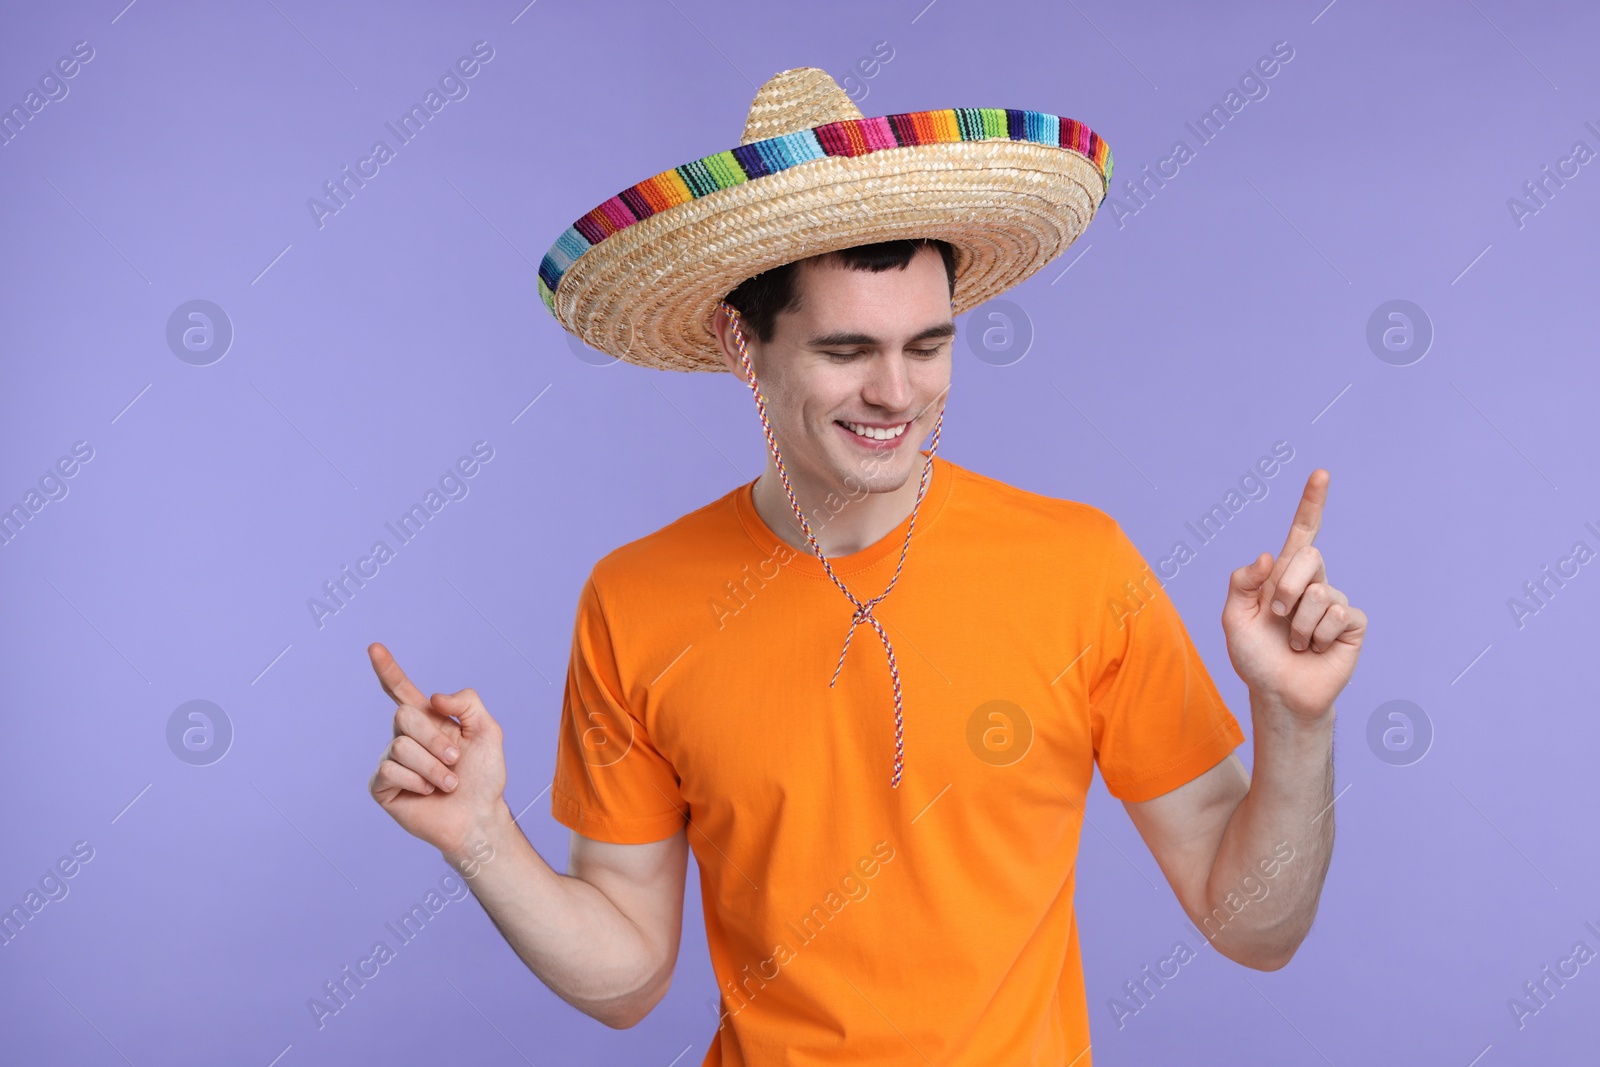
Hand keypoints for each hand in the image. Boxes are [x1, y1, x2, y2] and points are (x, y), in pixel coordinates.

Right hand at [366, 642, 508, 858]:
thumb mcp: (488, 731)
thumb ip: (467, 702)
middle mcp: (406, 737)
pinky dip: (416, 782)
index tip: (374, 647)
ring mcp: (392, 761)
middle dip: (436, 739)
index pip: (401, 690)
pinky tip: (427, 793)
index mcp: (429, 720)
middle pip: (404, 715)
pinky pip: (389, 770)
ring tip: (448, 783)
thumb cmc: (484, 776)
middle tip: (456, 761)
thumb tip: (433, 698)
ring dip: (433, 767)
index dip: (388, 669)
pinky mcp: (382, 786)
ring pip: (401, 746)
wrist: (479, 816)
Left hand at [1220, 469, 1366, 719]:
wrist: (1277, 693)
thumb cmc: (1254, 656)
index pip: (1302, 532)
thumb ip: (1241, 583)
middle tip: (1277, 618)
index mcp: (1284, 575)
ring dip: (1299, 624)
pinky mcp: (1353, 625)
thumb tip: (1267, 556)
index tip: (1321, 473)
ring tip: (1296, 643)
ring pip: (1321, 593)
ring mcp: (1335, 603)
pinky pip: (1338, 615)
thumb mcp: (1233, 618)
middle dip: (1286, 588)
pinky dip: (1318, 636)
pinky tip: (1315, 649)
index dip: (1312, 503)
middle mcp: (1314, 582)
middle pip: (1309, 556)